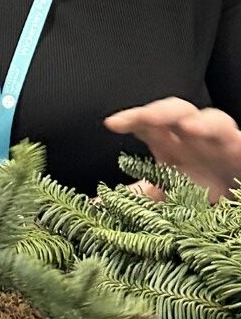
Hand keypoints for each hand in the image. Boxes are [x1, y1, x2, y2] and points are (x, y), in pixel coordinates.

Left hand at [105, 98, 240, 202]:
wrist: (235, 203)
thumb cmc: (200, 190)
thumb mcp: (164, 195)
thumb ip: (133, 197)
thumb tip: (92, 206)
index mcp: (169, 143)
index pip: (146, 123)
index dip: (130, 119)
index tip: (111, 124)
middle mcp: (192, 136)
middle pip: (173, 112)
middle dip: (156, 112)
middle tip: (142, 118)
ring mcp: (218, 140)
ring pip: (211, 117)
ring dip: (200, 122)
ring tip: (187, 127)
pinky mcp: (240, 148)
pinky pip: (236, 137)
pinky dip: (225, 134)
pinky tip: (221, 138)